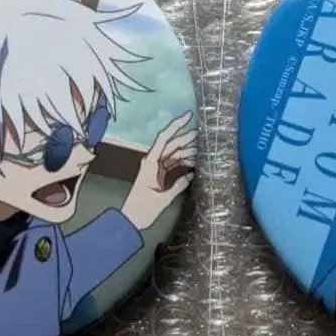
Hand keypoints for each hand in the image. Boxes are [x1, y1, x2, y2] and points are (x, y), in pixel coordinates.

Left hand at [122, 111, 196, 229]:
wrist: (131, 220)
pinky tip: (195, 163)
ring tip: (203, 150)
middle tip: (204, 133)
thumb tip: (192, 175)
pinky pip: (173, 163)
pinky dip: (184, 162)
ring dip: (188, 152)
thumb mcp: (163, 198)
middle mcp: (152, 161)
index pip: (165, 138)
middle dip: (188, 138)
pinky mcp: (158, 174)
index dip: (177, 125)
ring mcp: (156, 167)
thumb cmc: (143, 209)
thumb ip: (178, 185)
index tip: (189, 116)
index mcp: (150, 163)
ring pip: (175, 153)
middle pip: (172, 144)